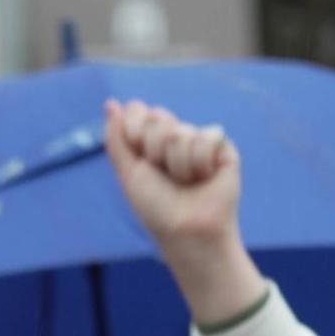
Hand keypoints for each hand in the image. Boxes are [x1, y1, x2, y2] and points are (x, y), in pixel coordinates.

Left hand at [103, 100, 263, 326]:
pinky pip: (206, 136)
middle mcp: (175, 136)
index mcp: (151, 140)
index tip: (140, 158)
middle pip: (157, 117)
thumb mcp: (128, 173)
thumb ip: (117, 139)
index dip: (135, 131)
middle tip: (164, 175)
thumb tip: (111, 105)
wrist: (186, 230)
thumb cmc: (156, 208)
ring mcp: (199, 140)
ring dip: (177, 165)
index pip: (139, 111)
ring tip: (186, 182)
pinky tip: (205, 177)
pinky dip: (199, 163)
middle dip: (154, 150)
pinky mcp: (223, 147)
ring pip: (180, 132)